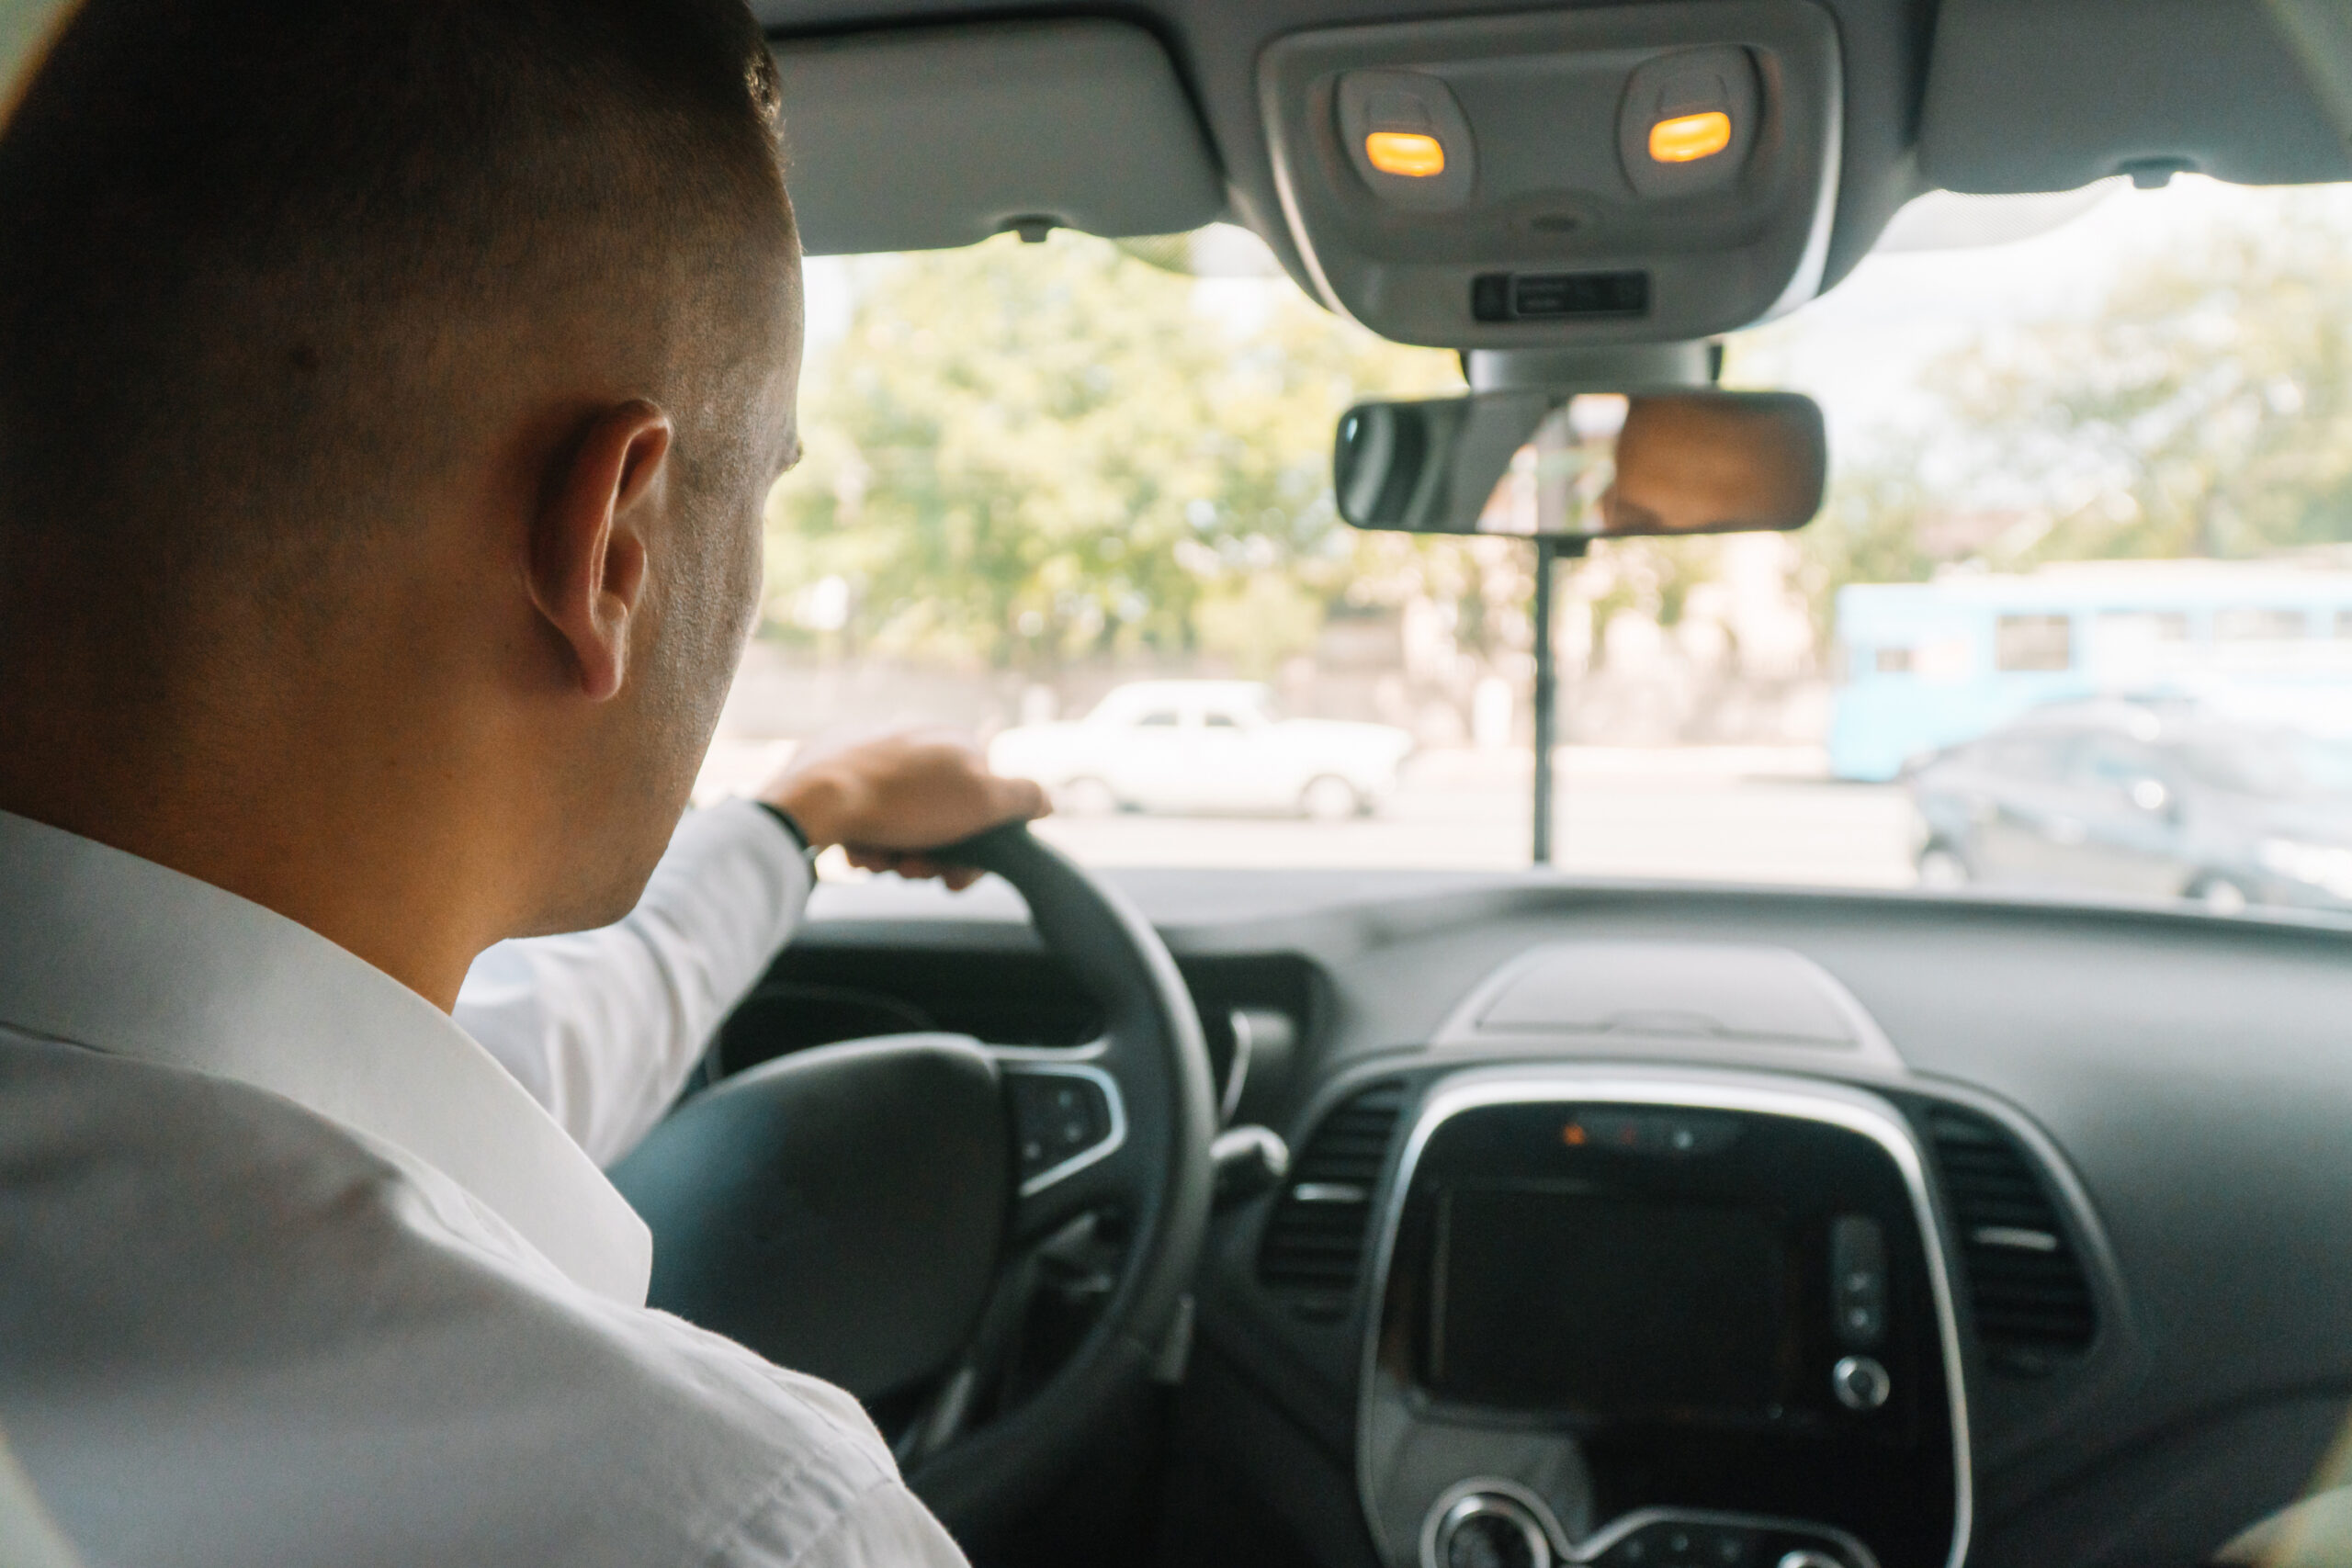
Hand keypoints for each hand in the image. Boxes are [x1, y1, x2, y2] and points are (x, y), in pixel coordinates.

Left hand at [760, 728, 1048, 890]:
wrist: (815, 801)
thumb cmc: (906, 803)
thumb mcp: (985, 801)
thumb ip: (1024, 798)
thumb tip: (1048, 801)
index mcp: (951, 739)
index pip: (982, 802)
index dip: (976, 850)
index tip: (955, 879)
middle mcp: (912, 736)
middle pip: (939, 816)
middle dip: (932, 854)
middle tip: (913, 872)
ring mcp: (868, 749)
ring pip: (900, 820)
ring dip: (897, 853)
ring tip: (878, 863)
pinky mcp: (830, 767)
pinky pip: (862, 813)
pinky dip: (865, 839)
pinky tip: (856, 853)